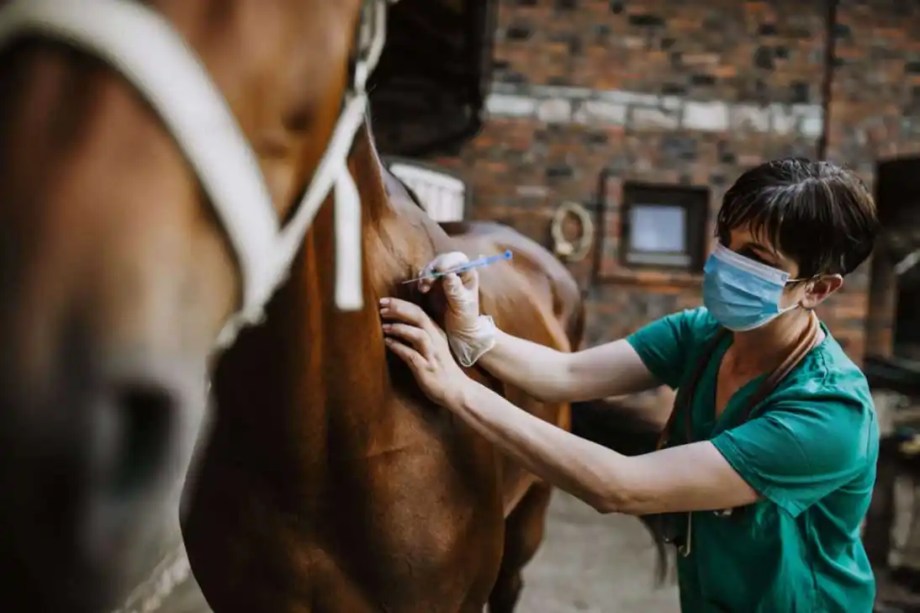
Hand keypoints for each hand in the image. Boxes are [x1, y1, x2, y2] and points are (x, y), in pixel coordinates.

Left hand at [379, 297, 472, 408]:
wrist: (456, 390)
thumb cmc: (442, 369)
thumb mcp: (433, 347)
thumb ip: (419, 336)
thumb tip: (398, 326)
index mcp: (436, 333)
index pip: (419, 312)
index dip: (401, 304)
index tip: (385, 301)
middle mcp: (436, 340)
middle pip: (419, 317)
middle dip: (399, 309)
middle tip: (382, 305)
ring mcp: (432, 354)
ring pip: (418, 334)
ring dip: (400, 327)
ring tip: (384, 325)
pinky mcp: (426, 368)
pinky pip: (411, 355)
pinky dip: (399, 347)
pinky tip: (388, 343)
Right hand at [417, 252, 495, 366]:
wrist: (458, 330)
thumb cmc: (466, 318)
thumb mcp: (462, 305)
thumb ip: (455, 290)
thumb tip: (448, 275)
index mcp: (468, 273)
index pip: (458, 259)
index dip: (448, 261)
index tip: (440, 270)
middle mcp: (456, 272)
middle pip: (442, 261)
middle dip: (433, 268)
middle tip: (427, 280)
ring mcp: (444, 277)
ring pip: (432, 267)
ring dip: (426, 274)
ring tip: (424, 288)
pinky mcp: (433, 284)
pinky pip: (425, 276)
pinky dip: (422, 280)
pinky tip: (422, 289)